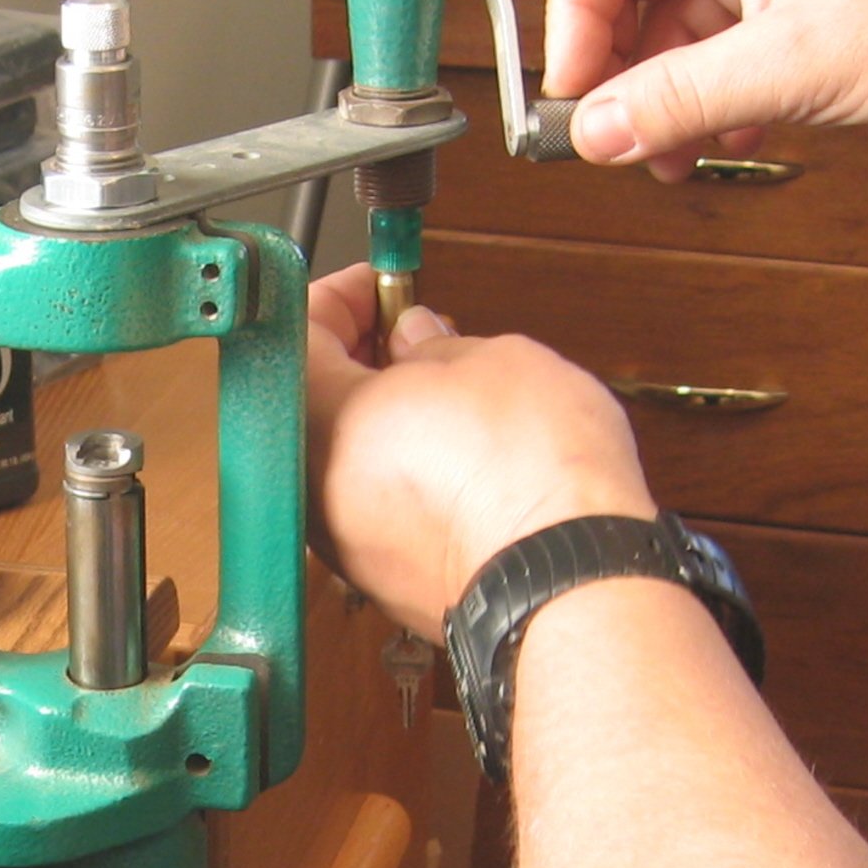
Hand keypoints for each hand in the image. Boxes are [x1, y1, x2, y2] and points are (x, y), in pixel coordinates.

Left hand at [307, 264, 655, 638]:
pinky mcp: (380, 580)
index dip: (346, 296)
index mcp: (321, 414)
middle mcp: (313, 484)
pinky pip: (374, 509)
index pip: (302, 330)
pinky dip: (402, 477)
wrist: (565, 578)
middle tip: (422, 338)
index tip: (381, 287)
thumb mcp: (491, 357)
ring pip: (345, 459)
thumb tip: (417, 340)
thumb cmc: (529, 471)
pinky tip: (457, 461)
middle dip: (365, 358)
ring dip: (386, 420)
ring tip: (452, 399)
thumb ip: (434, 343)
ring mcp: (342, 541)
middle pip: (316, 399)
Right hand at [544, 0, 867, 180]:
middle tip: (614, 133)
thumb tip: (596, 129)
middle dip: (615, 71)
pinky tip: (725, 138)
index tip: (576, 90)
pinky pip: (713, 56)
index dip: (571, 17)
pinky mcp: (787, 12)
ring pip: (667, 34)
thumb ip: (682, 98)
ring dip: (660, 101)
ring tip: (670, 154)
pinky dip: (705, 104)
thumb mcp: (796, 60)